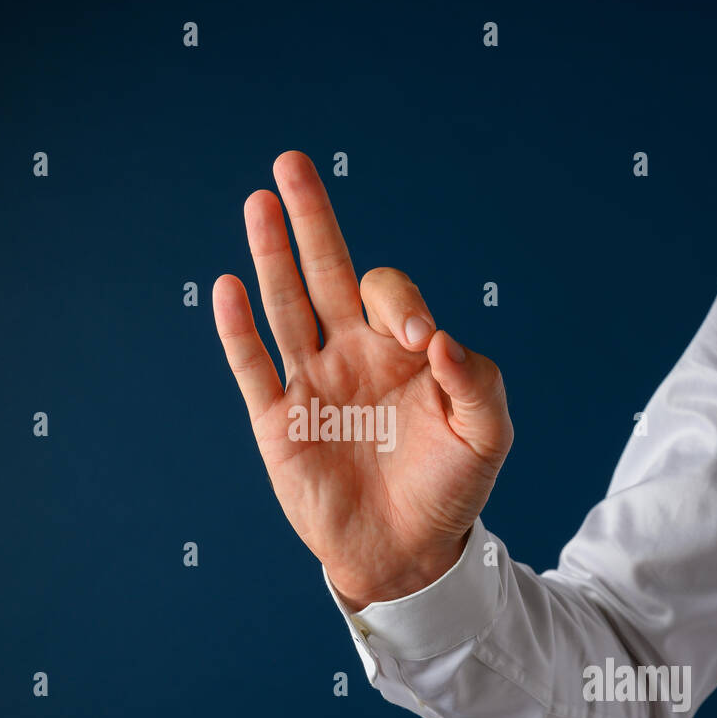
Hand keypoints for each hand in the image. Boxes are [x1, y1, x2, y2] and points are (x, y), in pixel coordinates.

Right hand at [213, 151, 513, 609]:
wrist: (407, 553)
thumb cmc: (451, 489)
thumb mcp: (486, 434)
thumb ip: (475, 381)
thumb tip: (436, 338)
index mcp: (400, 351)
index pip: (386, 294)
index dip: (399, 302)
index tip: (419, 343)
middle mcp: (351, 355)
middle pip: (325, 273)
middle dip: (310, 220)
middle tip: (292, 164)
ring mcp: (310, 384)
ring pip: (284, 307)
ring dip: (270, 256)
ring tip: (259, 202)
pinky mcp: (277, 422)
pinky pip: (253, 367)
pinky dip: (238, 330)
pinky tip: (230, 286)